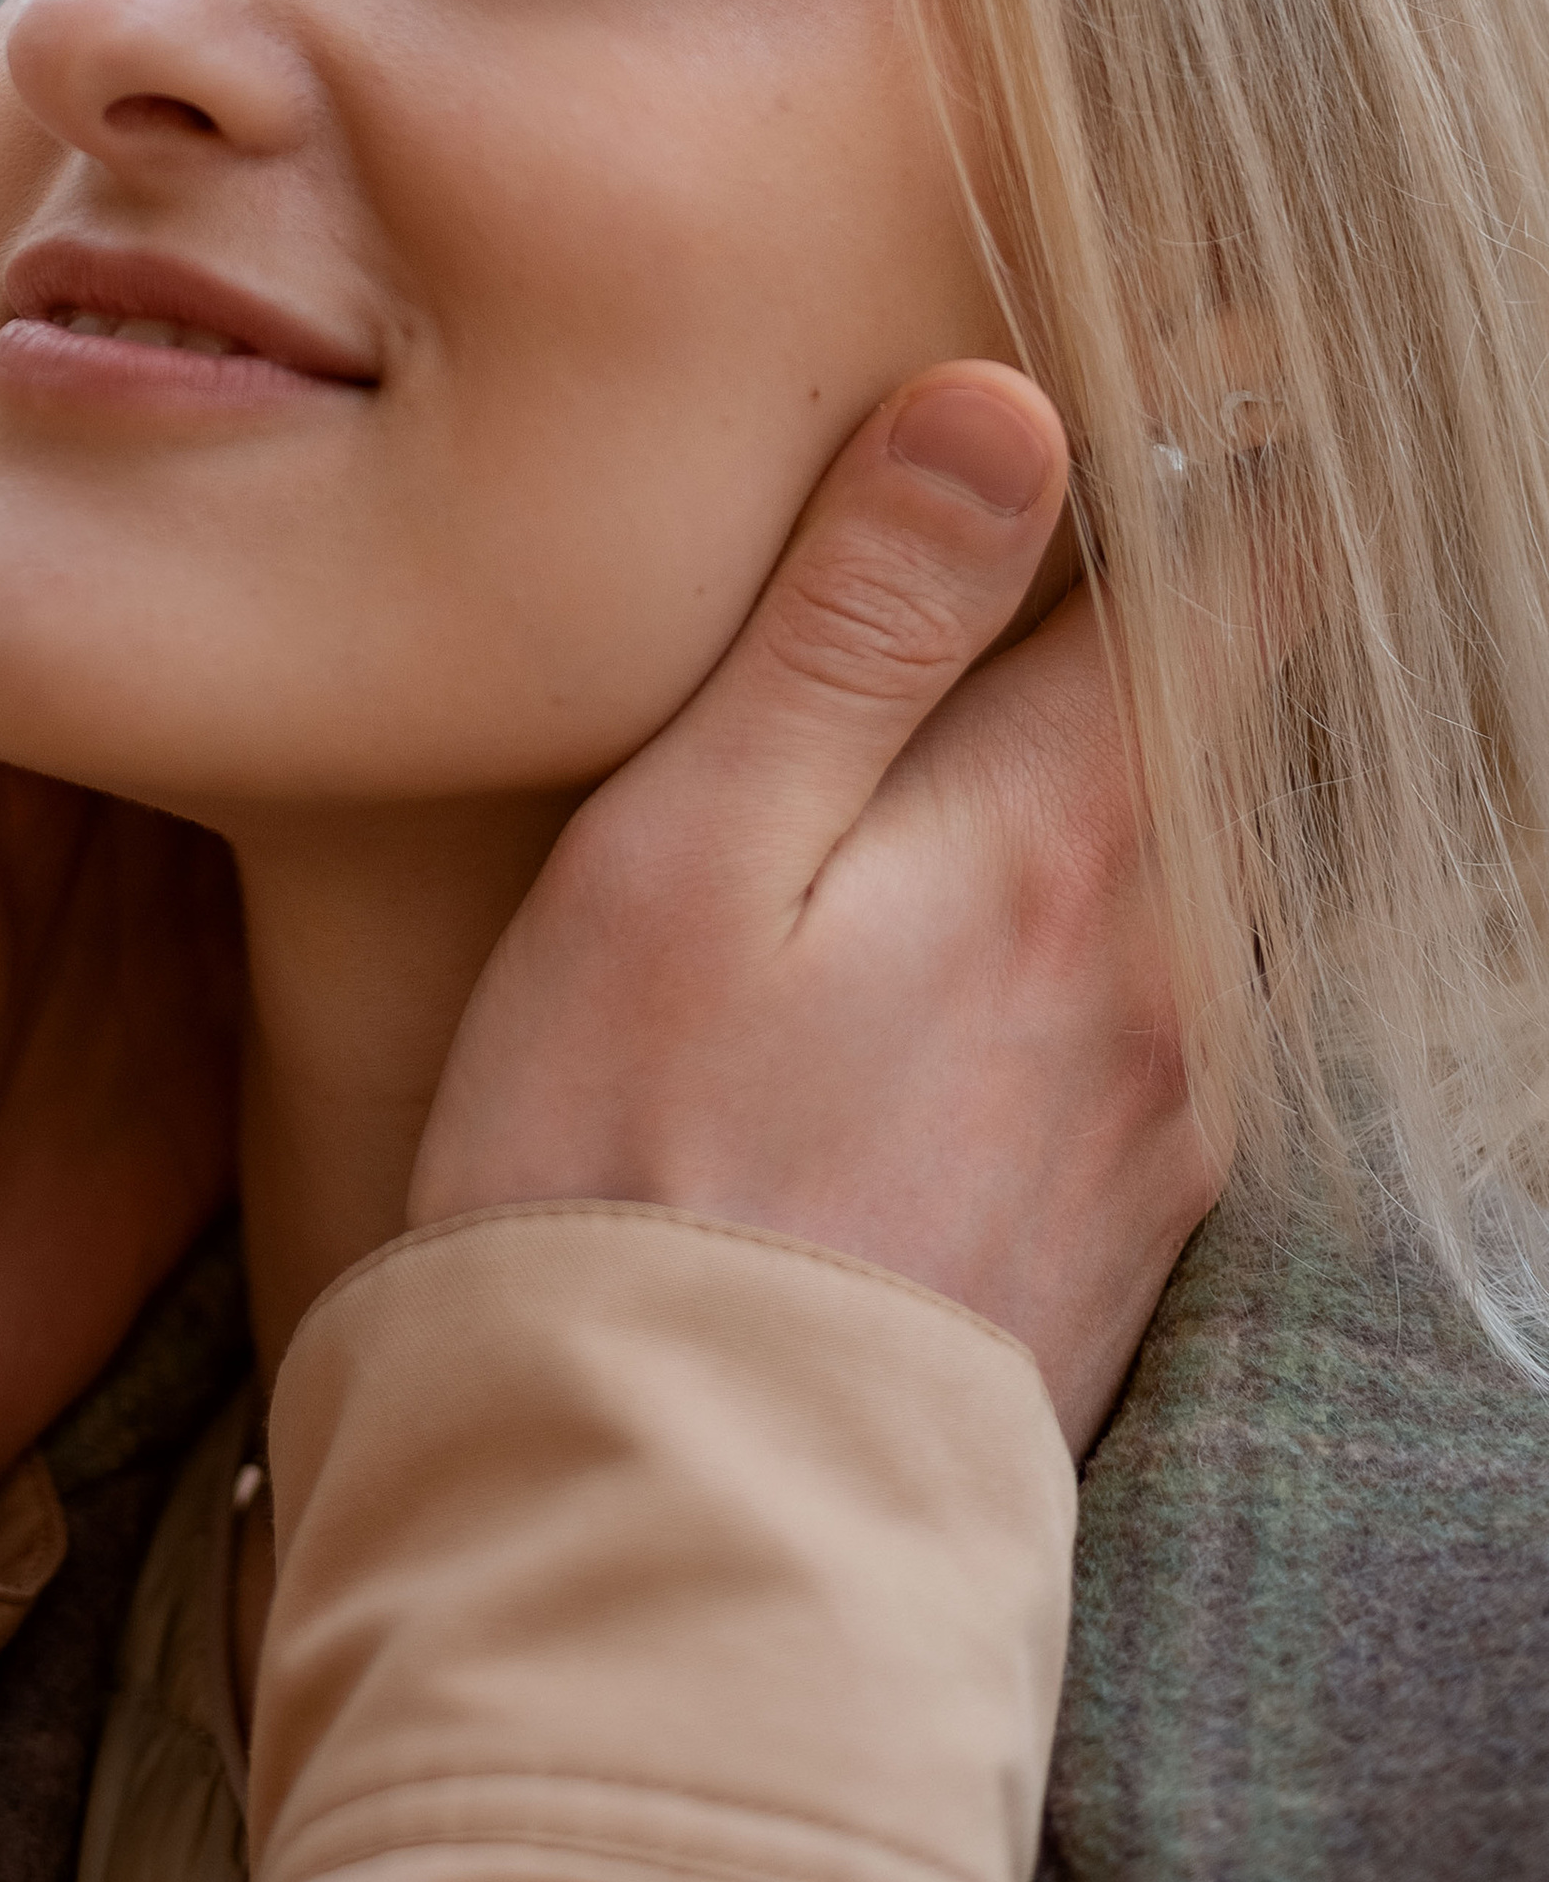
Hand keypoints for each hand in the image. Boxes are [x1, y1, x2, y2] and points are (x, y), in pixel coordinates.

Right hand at [410, 364, 1214, 1452]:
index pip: (1248, 572)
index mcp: (1071, 835)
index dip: (1240, 443)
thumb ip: (858, 624)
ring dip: (1175, 751)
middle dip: (1212, 587)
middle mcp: (1179, 960)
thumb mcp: (691, 850)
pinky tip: (1029, 909)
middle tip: (1146, 474)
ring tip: (1070, 679)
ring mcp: (1177, 1102)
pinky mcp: (1138, 1215)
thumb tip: (1004, 402)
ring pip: (1231, 853)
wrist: (672, 1534)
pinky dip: (1145, 902)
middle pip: (1258, 707)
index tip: (1210, 347)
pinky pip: (1195, 996)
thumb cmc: (623, 1163)